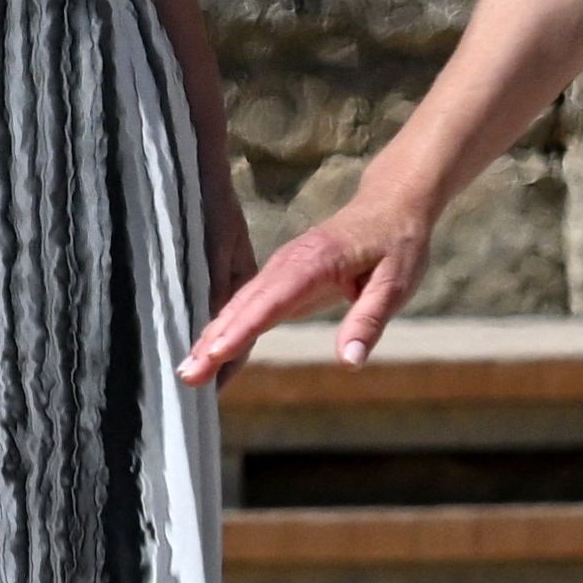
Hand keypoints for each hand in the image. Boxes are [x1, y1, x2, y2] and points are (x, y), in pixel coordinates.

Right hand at [185, 181, 425, 381]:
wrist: (389, 207)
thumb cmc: (396, 245)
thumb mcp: (396, 284)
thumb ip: (369, 320)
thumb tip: (350, 362)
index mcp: (313, 263)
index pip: (271, 301)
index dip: (241, 329)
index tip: (214, 353)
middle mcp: (286, 264)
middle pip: (242, 306)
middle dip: (211, 341)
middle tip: (186, 376)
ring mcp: (278, 270)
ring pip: (237, 306)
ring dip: (210, 338)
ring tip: (188, 372)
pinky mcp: (278, 279)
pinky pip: (246, 306)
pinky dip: (225, 329)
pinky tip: (209, 352)